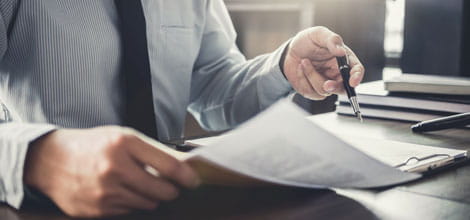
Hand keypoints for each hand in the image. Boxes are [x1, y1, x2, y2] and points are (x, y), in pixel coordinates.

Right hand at [24, 126, 199, 217]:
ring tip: (136, 184)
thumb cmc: (92, 145)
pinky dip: (130, 203)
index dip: (186, 176)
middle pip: (161, 190)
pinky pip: (128, 211)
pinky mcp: (96, 210)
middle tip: (169, 187)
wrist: (51, 161)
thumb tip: (182, 166)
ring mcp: (104, 192)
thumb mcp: (122, 136)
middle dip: (170, 190)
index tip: (194, 181)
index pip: (168, 165)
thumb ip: (152, 151)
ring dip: (150, 197)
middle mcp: (114, 168)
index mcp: (123, 143)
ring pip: (147, 203)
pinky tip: (119, 191)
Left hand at [283, 26, 364, 99]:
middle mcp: (337, 73)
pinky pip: (311, 92)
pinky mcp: (313, 90)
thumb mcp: (319, 34)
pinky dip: (303, 80)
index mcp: (344, 59)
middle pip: (343, 88)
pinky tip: (300, 69)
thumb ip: (332, 40)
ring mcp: (326, 83)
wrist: (290, 50)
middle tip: (327, 84)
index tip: (353, 82)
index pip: (356, 70)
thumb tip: (341, 51)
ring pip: (324, 90)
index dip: (357, 77)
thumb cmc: (308, 41)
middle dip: (335, 87)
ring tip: (304, 61)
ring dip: (311, 76)